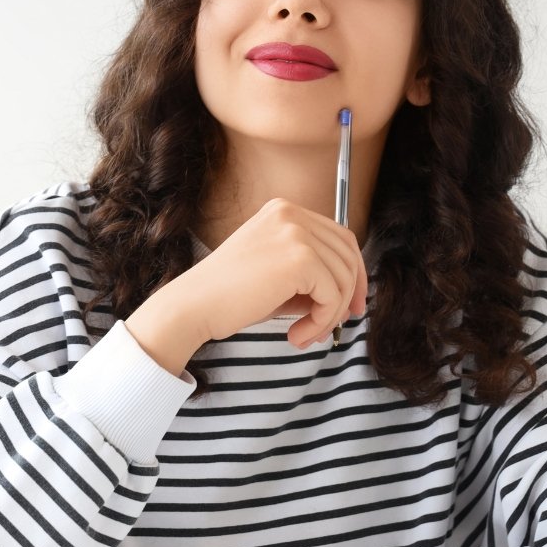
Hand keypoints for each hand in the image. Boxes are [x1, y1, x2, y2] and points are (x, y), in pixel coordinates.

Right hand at [127, 199, 366, 373]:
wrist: (193, 306)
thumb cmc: (227, 297)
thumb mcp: (274, 274)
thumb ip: (309, 274)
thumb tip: (347, 294)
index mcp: (283, 211)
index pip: (339, 236)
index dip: (352, 272)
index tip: (350, 303)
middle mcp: (291, 214)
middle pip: (348, 253)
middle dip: (350, 293)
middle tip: (338, 325)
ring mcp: (296, 233)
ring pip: (343, 278)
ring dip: (330, 315)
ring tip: (305, 335)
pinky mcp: (300, 258)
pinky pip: (332, 296)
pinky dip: (321, 322)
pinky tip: (297, 335)